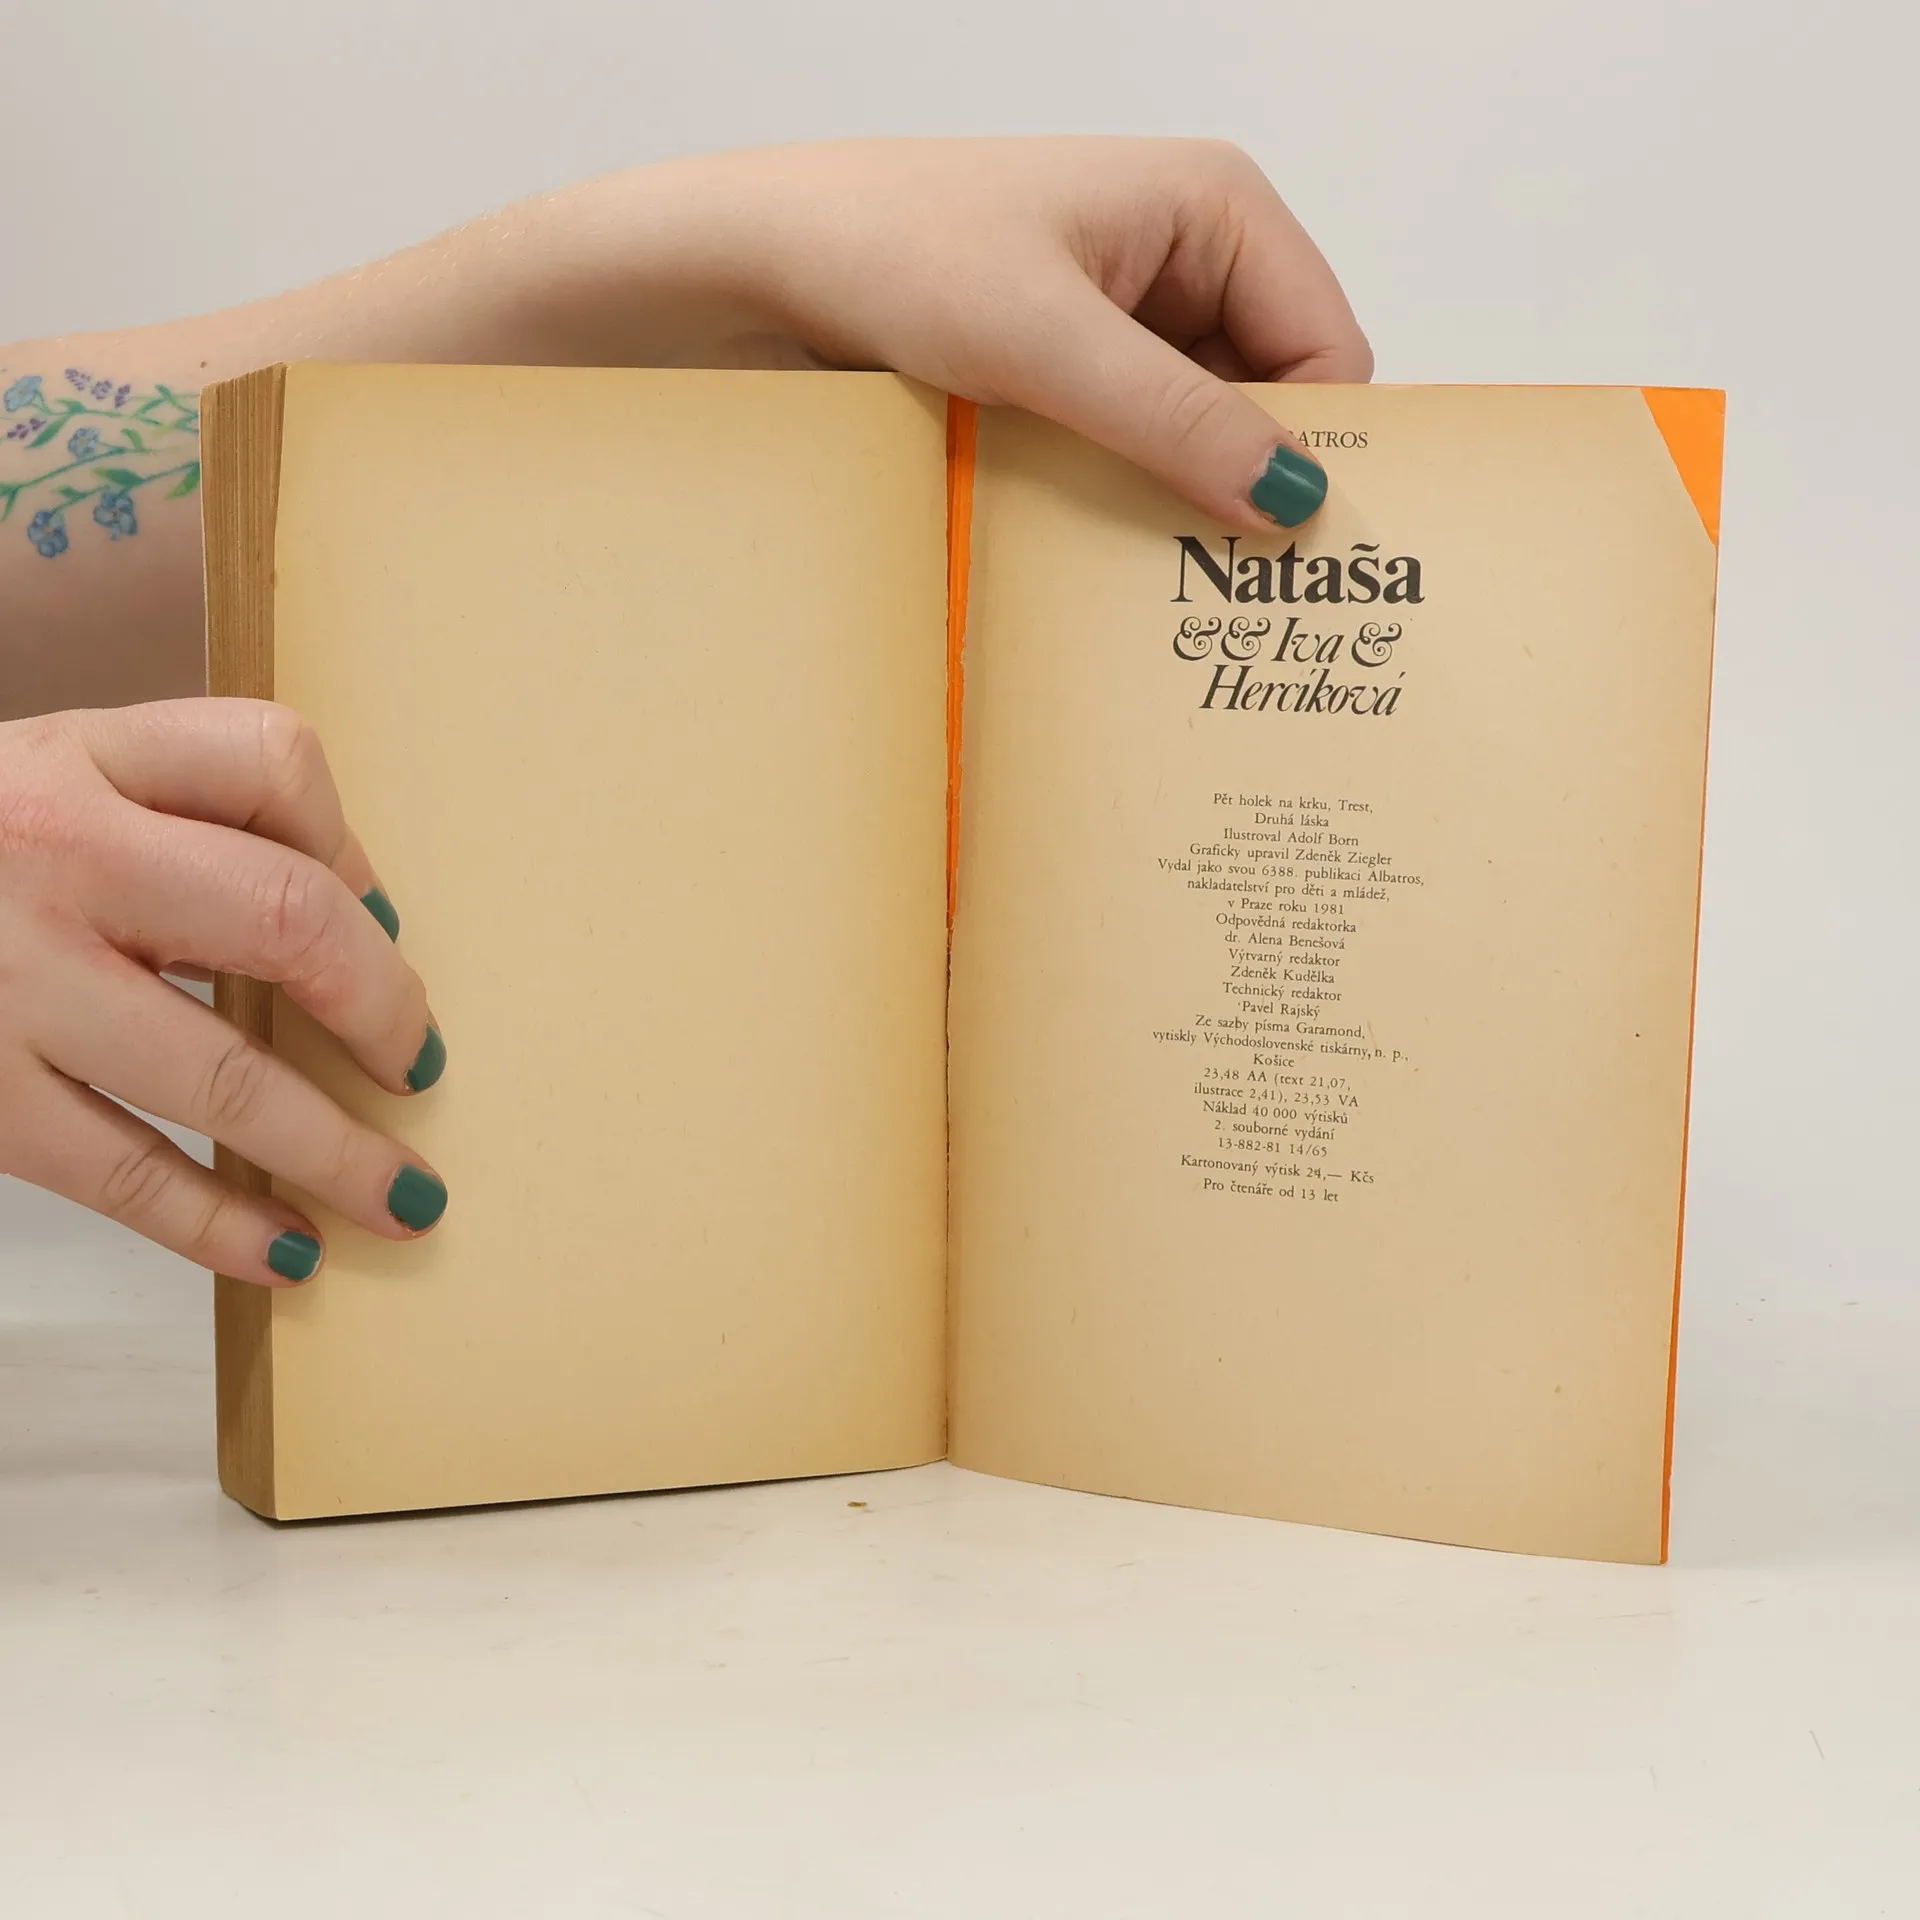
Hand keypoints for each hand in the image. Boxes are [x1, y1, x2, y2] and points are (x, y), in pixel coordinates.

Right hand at [0, 699, 447, 1285]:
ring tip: (405, 1201)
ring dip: (338, 1152)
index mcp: (75, 755)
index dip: (354, 847)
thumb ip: (186, 809)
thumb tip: (361, 917)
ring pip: (222, 1077)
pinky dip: (218, 1223)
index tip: (381, 926)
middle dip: (383, 1008)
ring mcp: (3, 983)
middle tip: (421, 1067)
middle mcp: (46, 855)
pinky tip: (285, 1252)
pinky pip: (122, 1171)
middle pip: (284, 918)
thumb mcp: (50, 776)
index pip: (270, 760)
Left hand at [571, 137, 1371, 531]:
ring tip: (1143, 565)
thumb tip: (1290, 495)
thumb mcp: (1045, 341)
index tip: (1285, 548)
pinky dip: (1121, 492)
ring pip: (1199, 432)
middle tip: (1216, 580)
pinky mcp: (1070, 365)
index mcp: (1214, 206)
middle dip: (1243, 481)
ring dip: (1175, 495)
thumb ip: (1175, 417)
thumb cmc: (889, 249)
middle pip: (1272, 397)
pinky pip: (1133, 444)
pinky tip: (1090, 537)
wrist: (757, 262)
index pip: (1328, 347)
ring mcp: (1126, 315)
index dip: (1318, 446)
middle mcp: (1184, 256)